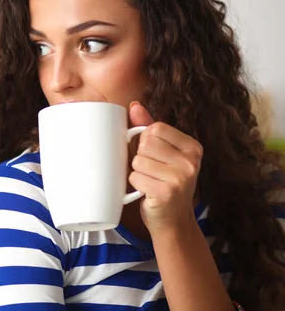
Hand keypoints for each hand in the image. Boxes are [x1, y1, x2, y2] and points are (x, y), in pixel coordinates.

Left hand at [128, 102, 201, 234]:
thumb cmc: (164, 183)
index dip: (145, 142)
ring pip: (138, 161)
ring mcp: (181, 177)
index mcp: (192, 147)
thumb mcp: (160, 153)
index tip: (156, 157)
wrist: (173, 221)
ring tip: (151, 182)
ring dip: (138, 173)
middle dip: (141, 158)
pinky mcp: (167, 192)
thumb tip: (134, 106)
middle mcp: (191, 161)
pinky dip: (136, 185)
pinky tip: (148, 192)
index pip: (154, 129)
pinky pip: (135, 177)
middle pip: (145, 144)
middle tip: (153, 173)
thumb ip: (147, 128)